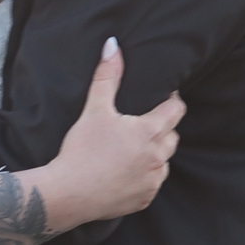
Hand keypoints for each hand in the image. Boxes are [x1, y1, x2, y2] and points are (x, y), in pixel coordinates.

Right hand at [41, 41, 183, 225]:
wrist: (68, 193)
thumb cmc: (81, 150)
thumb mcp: (94, 110)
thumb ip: (107, 77)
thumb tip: (113, 45)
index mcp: (150, 132)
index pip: (176, 110)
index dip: (172, 101)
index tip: (163, 98)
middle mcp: (157, 158)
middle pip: (172, 137)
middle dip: (162, 129)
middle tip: (141, 125)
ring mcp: (152, 181)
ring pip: (164, 162)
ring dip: (154, 155)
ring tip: (132, 150)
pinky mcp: (144, 199)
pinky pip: (152, 183)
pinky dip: (144, 177)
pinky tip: (125, 172)